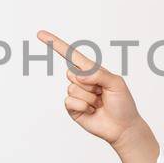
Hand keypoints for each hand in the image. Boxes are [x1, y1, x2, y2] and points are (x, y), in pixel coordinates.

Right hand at [36, 30, 146, 146]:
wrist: (122, 128)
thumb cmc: (123, 104)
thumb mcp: (117, 83)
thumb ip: (99, 74)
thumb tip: (78, 75)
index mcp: (92, 70)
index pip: (71, 54)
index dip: (55, 44)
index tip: (40, 34)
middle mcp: (81, 80)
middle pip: (71, 73)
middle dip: (90, 84)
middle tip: (102, 93)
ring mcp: (76, 94)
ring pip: (72, 88)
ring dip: (89, 98)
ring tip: (99, 104)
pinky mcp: (72, 108)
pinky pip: (70, 101)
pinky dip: (83, 106)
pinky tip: (92, 111)